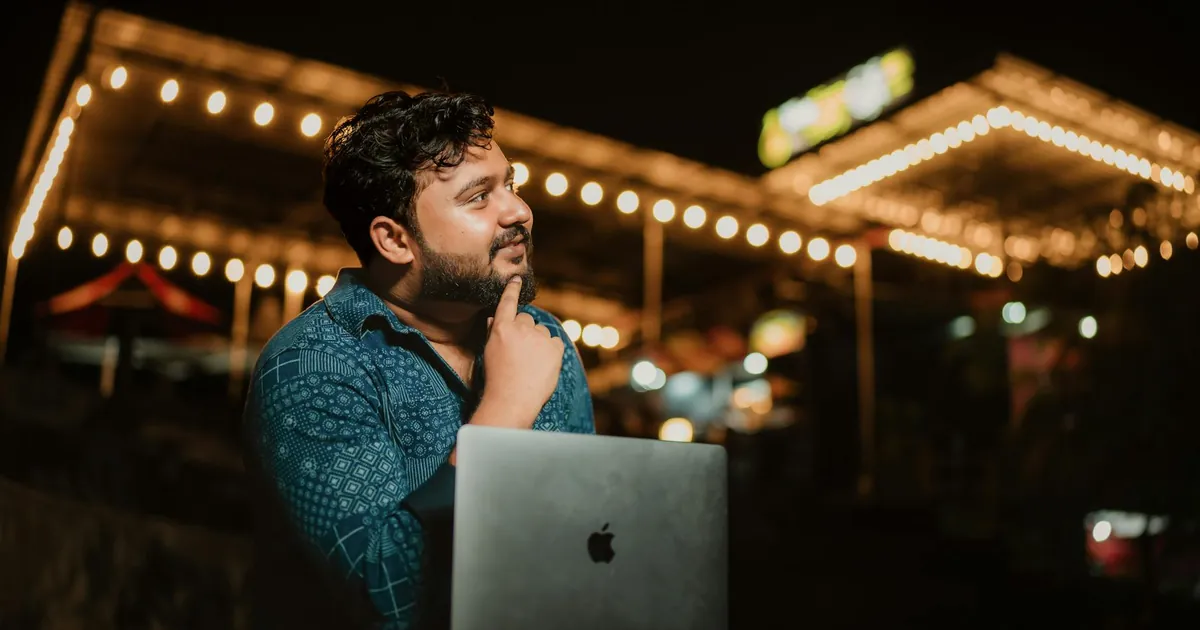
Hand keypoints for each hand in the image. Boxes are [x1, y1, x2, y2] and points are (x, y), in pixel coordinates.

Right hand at [475, 276, 563, 428]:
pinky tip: (542, 365)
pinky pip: (555, 342)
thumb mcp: (489, 352)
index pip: (507, 302)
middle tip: (520, 351)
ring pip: (542, 331)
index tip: (516, 279)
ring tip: (530, 362)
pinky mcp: (555, 348)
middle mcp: (521, 328)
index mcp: (501, 328)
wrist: (512, 400)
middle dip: (524, 330)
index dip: (512, 289)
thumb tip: (494, 318)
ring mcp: (539, 338)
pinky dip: (551, 351)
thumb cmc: (496, 378)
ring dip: (538, 341)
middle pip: (526, 319)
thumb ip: (493, 332)